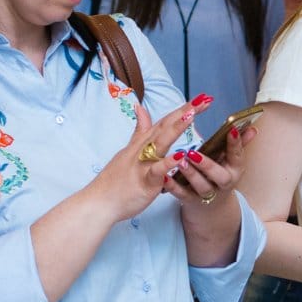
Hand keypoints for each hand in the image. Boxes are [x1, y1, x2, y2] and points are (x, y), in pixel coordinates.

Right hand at [93, 100, 202, 221]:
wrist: (98, 202)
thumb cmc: (115, 180)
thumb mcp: (128, 150)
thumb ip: (139, 131)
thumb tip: (141, 108)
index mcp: (143, 142)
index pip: (165, 121)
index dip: (183, 108)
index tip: (201, 98)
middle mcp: (143, 149)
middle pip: (166, 126)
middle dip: (185, 111)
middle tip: (204, 99)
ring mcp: (143, 164)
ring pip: (161, 143)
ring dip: (176, 128)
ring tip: (192, 115)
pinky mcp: (144, 182)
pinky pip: (157, 171)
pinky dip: (168, 163)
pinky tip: (180, 156)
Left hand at [167, 120, 252, 212]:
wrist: (211, 206)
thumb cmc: (219, 175)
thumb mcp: (231, 161)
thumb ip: (240, 144)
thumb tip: (253, 128)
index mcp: (235, 170)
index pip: (238, 156)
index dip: (236, 144)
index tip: (231, 130)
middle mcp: (223, 183)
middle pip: (219, 176)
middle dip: (207, 165)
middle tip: (193, 153)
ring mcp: (207, 193)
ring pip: (201, 186)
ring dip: (190, 174)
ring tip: (180, 161)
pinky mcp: (191, 201)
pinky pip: (182, 195)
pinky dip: (173, 187)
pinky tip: (165, 177)